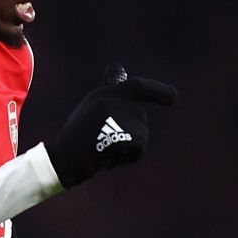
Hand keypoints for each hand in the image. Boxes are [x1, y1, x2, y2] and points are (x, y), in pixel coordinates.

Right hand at [44, 63, 177, 187]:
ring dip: (126, 149)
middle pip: (139, 120)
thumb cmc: (74, 142)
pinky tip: (106, 158)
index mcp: (105, 94)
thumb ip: (110, 101)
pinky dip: (127, 158)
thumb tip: (120, 77)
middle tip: (108, 150)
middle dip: (131, 137)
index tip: (174, 98)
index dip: (157, 92)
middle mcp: (114, 99)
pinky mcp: (125, 131)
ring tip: (102, 151)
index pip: (136, 88)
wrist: (63, 159)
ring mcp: (121, 115)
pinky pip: (139, 148)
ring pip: (141, 135)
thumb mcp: (90, 114)